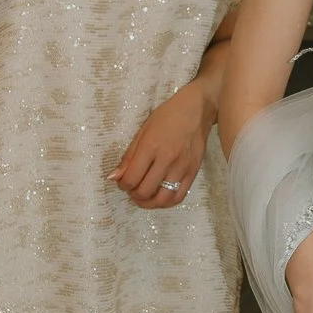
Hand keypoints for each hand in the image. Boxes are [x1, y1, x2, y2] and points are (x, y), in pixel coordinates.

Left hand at [112, 83, 214, 208]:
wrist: (197, 109)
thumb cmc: (168, 116)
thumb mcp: (143, 130)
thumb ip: (129, 156)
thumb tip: (115, 177)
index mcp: (151, 146)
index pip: (132, 178)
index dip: (123, 185)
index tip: (122, 182)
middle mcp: (167, 159)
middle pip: (145, 191)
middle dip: (133, 194)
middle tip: (132, 189)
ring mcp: (182, 167)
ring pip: (162, 199)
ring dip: (149, 203)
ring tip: (144, 197)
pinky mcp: (193, 172)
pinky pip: (179, 197)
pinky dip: (166, 202)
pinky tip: (159, 197)